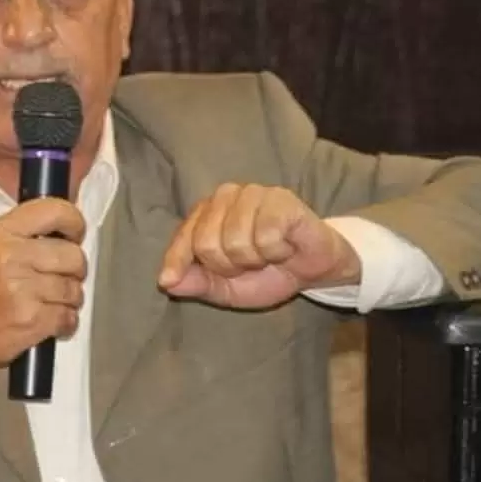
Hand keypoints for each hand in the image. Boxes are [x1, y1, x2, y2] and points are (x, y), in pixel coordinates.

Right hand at [0, 197, 86, 380]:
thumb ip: (25, 235)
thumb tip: (68, 232)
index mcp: (2, 232)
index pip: (55, 211)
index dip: (74, 223)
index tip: (75, 235)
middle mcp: (12, 256)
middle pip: (73, 256)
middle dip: (75, 269)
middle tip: (61, 276)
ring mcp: (23, 289)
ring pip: (74, 289)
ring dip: (69, 299)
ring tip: (49, 302)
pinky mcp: (32, 320)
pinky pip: (69, 317)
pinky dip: (65, 322)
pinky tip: (48, 321)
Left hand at [157, 183, 360, 309]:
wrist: (313, 270)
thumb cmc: (267, 273)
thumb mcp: (226, 288)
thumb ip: (197, 282)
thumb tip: (167, 282)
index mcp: (207, 212)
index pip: (183, 238)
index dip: (177, 261)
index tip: (167, 280)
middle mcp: (226, 196)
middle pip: (207, 244)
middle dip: (230, 267)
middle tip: (251, 263)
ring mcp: (253, 193)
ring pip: (236, 242)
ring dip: (256, 260)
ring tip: (269, 254)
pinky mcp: (281, 198)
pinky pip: (266, 236)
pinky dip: (277, 252)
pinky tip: (285, 246)